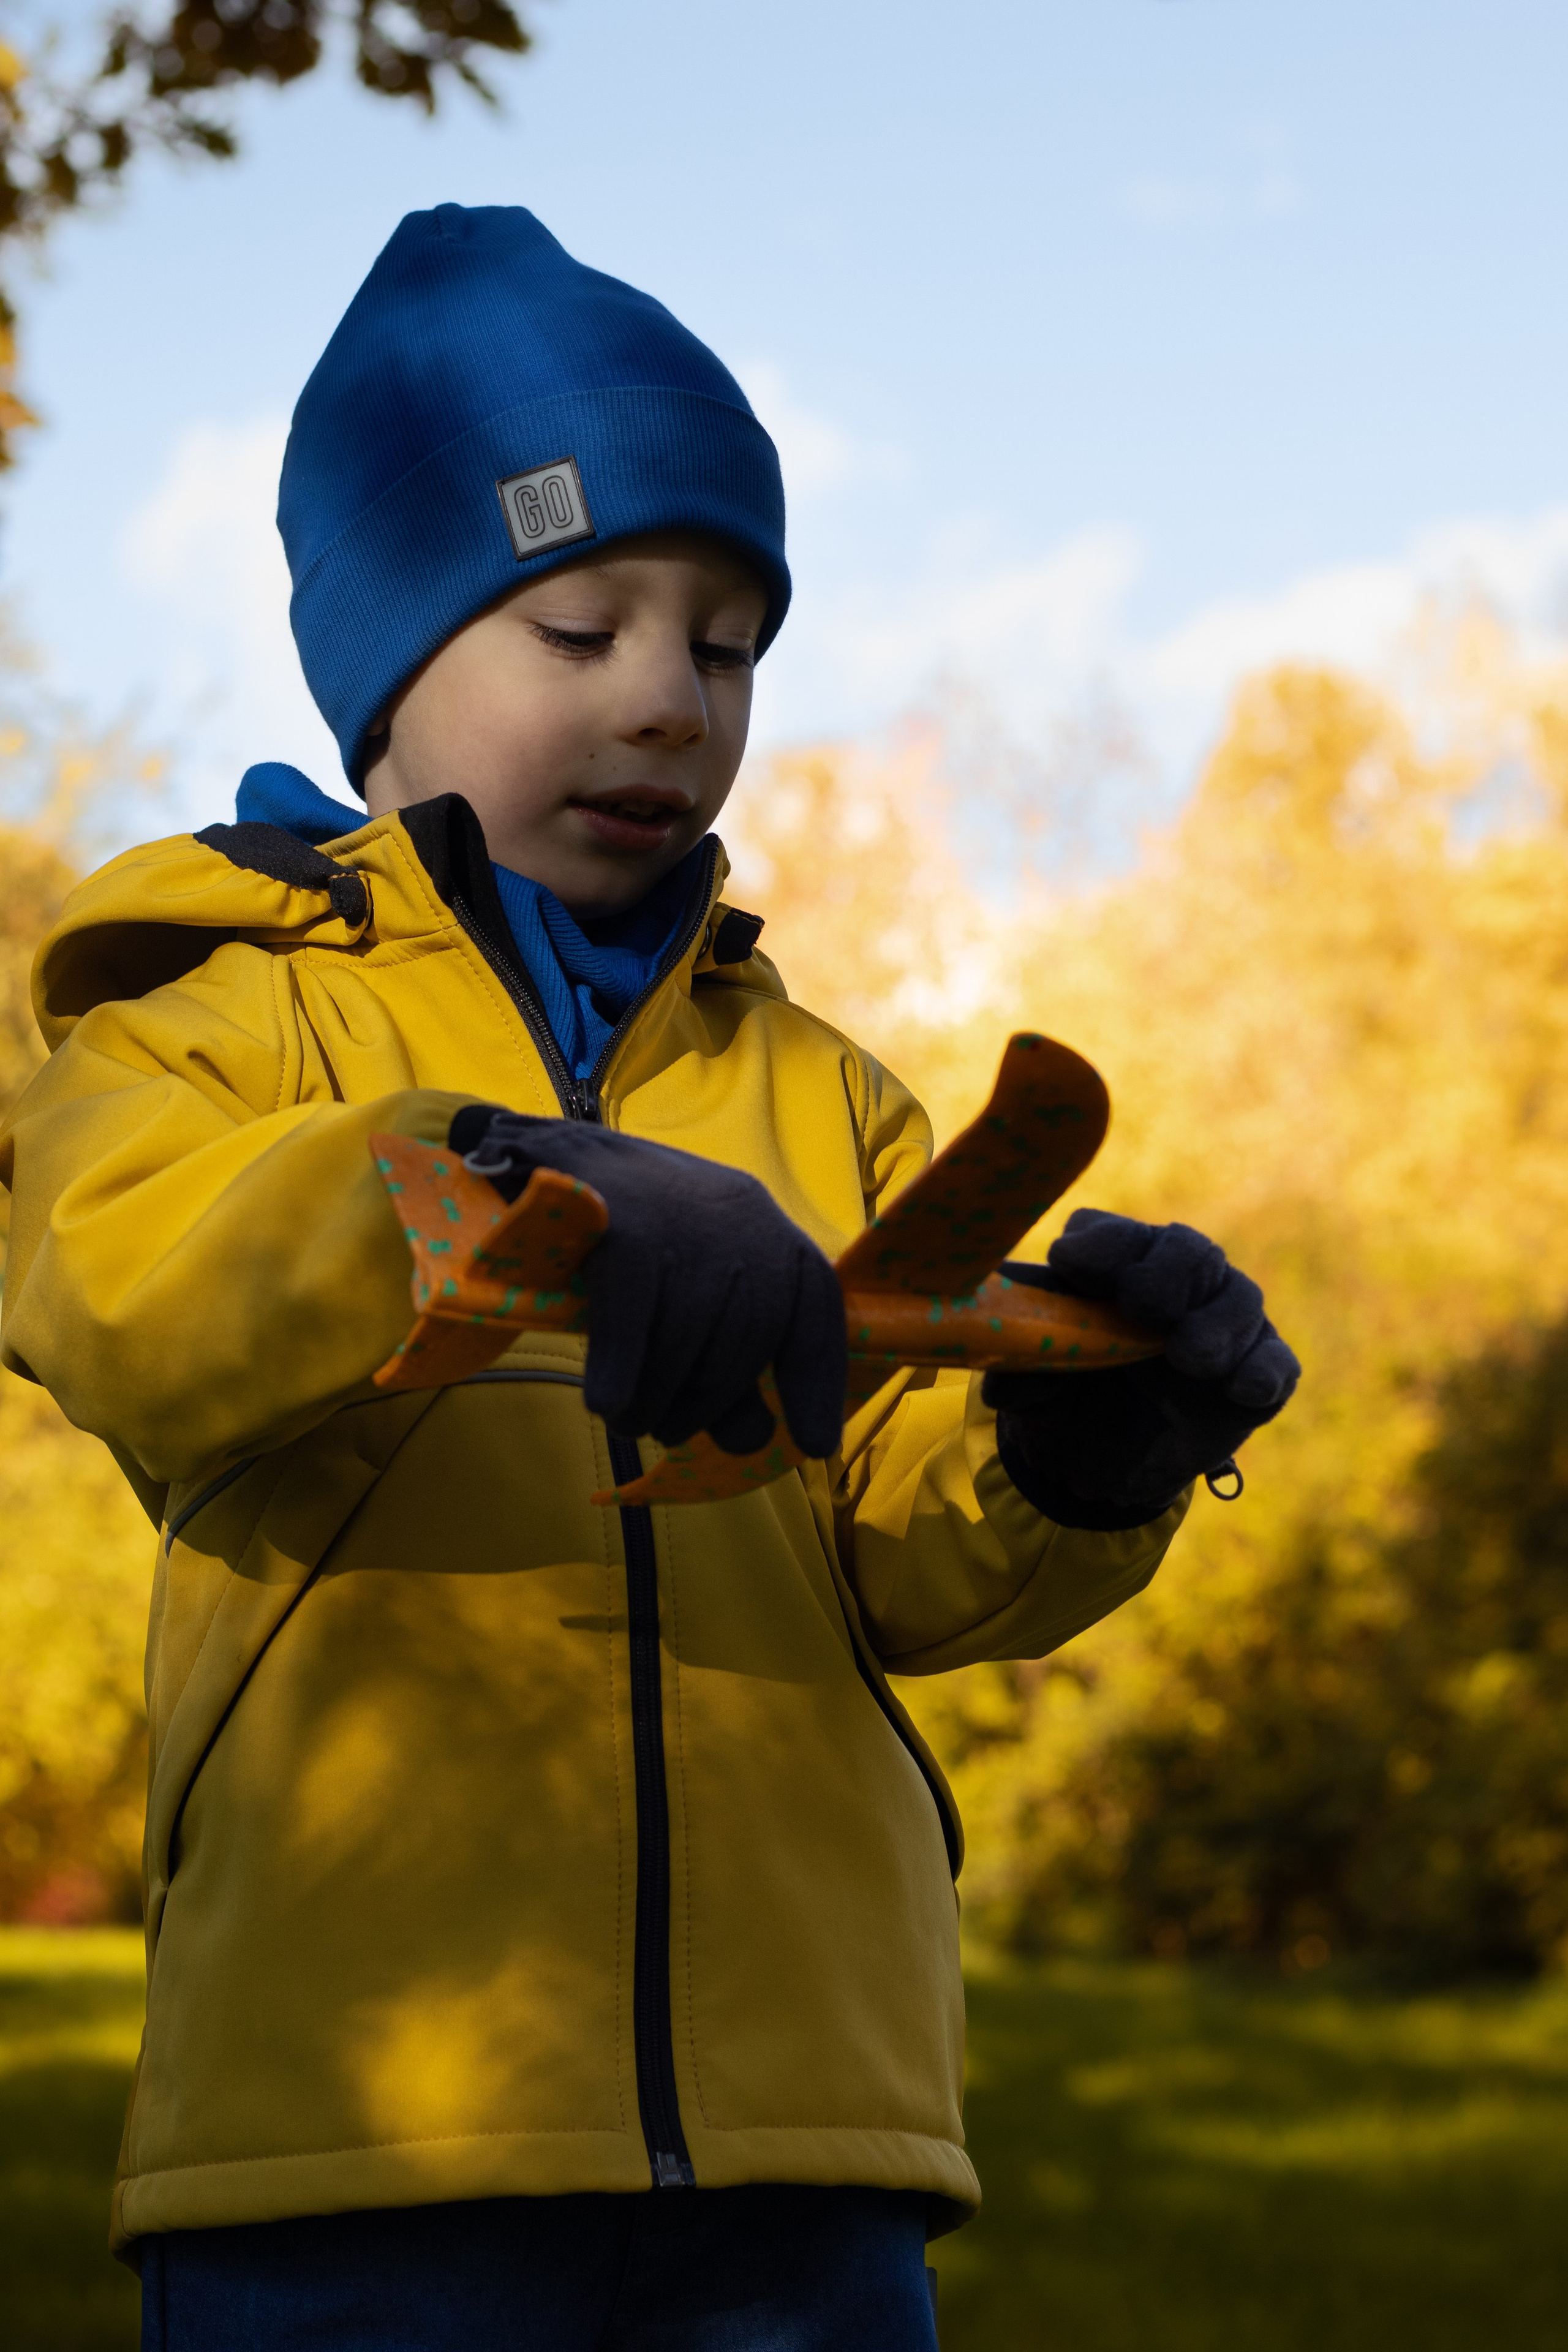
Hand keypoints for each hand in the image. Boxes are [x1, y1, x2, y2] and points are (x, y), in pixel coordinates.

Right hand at [448, 1106, 846, 1458]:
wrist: (553, 1161)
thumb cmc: (635, 1244)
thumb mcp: (692, 1300)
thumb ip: (729, 1374)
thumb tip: (753, 1441)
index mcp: (769, 1229)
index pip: (816, 1310)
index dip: (818, 1382)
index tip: (814, 1444)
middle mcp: (741, 1218)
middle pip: (748, 1340)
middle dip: (707, 1404)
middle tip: (667, 1429)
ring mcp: (684, 1219)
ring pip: (688, 1338)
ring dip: (657, 1399)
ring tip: (631, 1419)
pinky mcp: (625, 1226)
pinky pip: (633, 1322)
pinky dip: (622, 1374)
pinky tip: (608, 1403)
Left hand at [982, 1208, 1299, 1529]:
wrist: (1100, 1470)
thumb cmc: (1064, 1402)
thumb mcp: (1030, 1390)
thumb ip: (1020, 1373)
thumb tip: (1005, 1378)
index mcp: (1110, 1266)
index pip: (1109, 1234)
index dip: (1098, 1245)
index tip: (1071, 1265)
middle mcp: (1174, 1281)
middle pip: (1187, 1250)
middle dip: (1167, 1273)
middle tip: (1144, 1305)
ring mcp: (1222, 1324)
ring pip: (1239, 1299)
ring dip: (1217, 1324)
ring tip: (1190, 1357)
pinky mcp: (1255, 1373)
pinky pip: (1275, 1364)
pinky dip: (1264, 1372)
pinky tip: (1245, 1388)